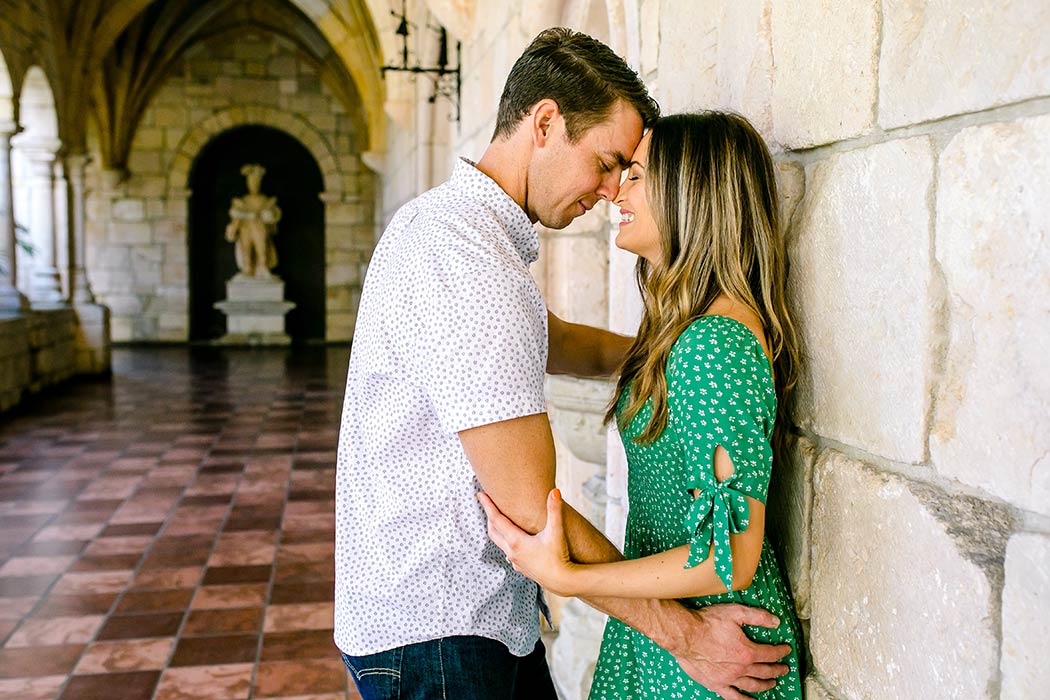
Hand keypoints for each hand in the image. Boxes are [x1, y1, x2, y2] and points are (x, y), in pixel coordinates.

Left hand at [478, 488, 576, 595]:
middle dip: (489, 517)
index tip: (480, 494)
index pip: (497, 519)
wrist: (563, 582)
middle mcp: (512, 552)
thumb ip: (555, 510)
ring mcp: (515, 561)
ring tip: (498, 520)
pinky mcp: (522, 568)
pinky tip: (513, 542)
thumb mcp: (556, 532)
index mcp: (516, 541)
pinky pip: (508, 553)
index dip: (488, 505)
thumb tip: (555, 491)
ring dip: (497, 530)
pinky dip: (506, 543)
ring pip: (500, 543)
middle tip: (487, 503)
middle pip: (493, 531)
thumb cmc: (559, 557)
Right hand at [672, 604, 791, 699]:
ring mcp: (729, 678)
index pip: (770, 654)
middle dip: (777, 669)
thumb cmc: (707, 623)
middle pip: (764, 671)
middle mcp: (741, 668)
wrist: (686, 635)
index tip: (786, 650)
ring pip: (753, 685)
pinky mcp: (717, 684)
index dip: (781, 651)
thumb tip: (775, 622)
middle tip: (784, 669)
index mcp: (747, 651)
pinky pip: (734, 697)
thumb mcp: (735, 613)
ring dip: (766, 685)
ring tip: (772, 683)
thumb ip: (757, 617)